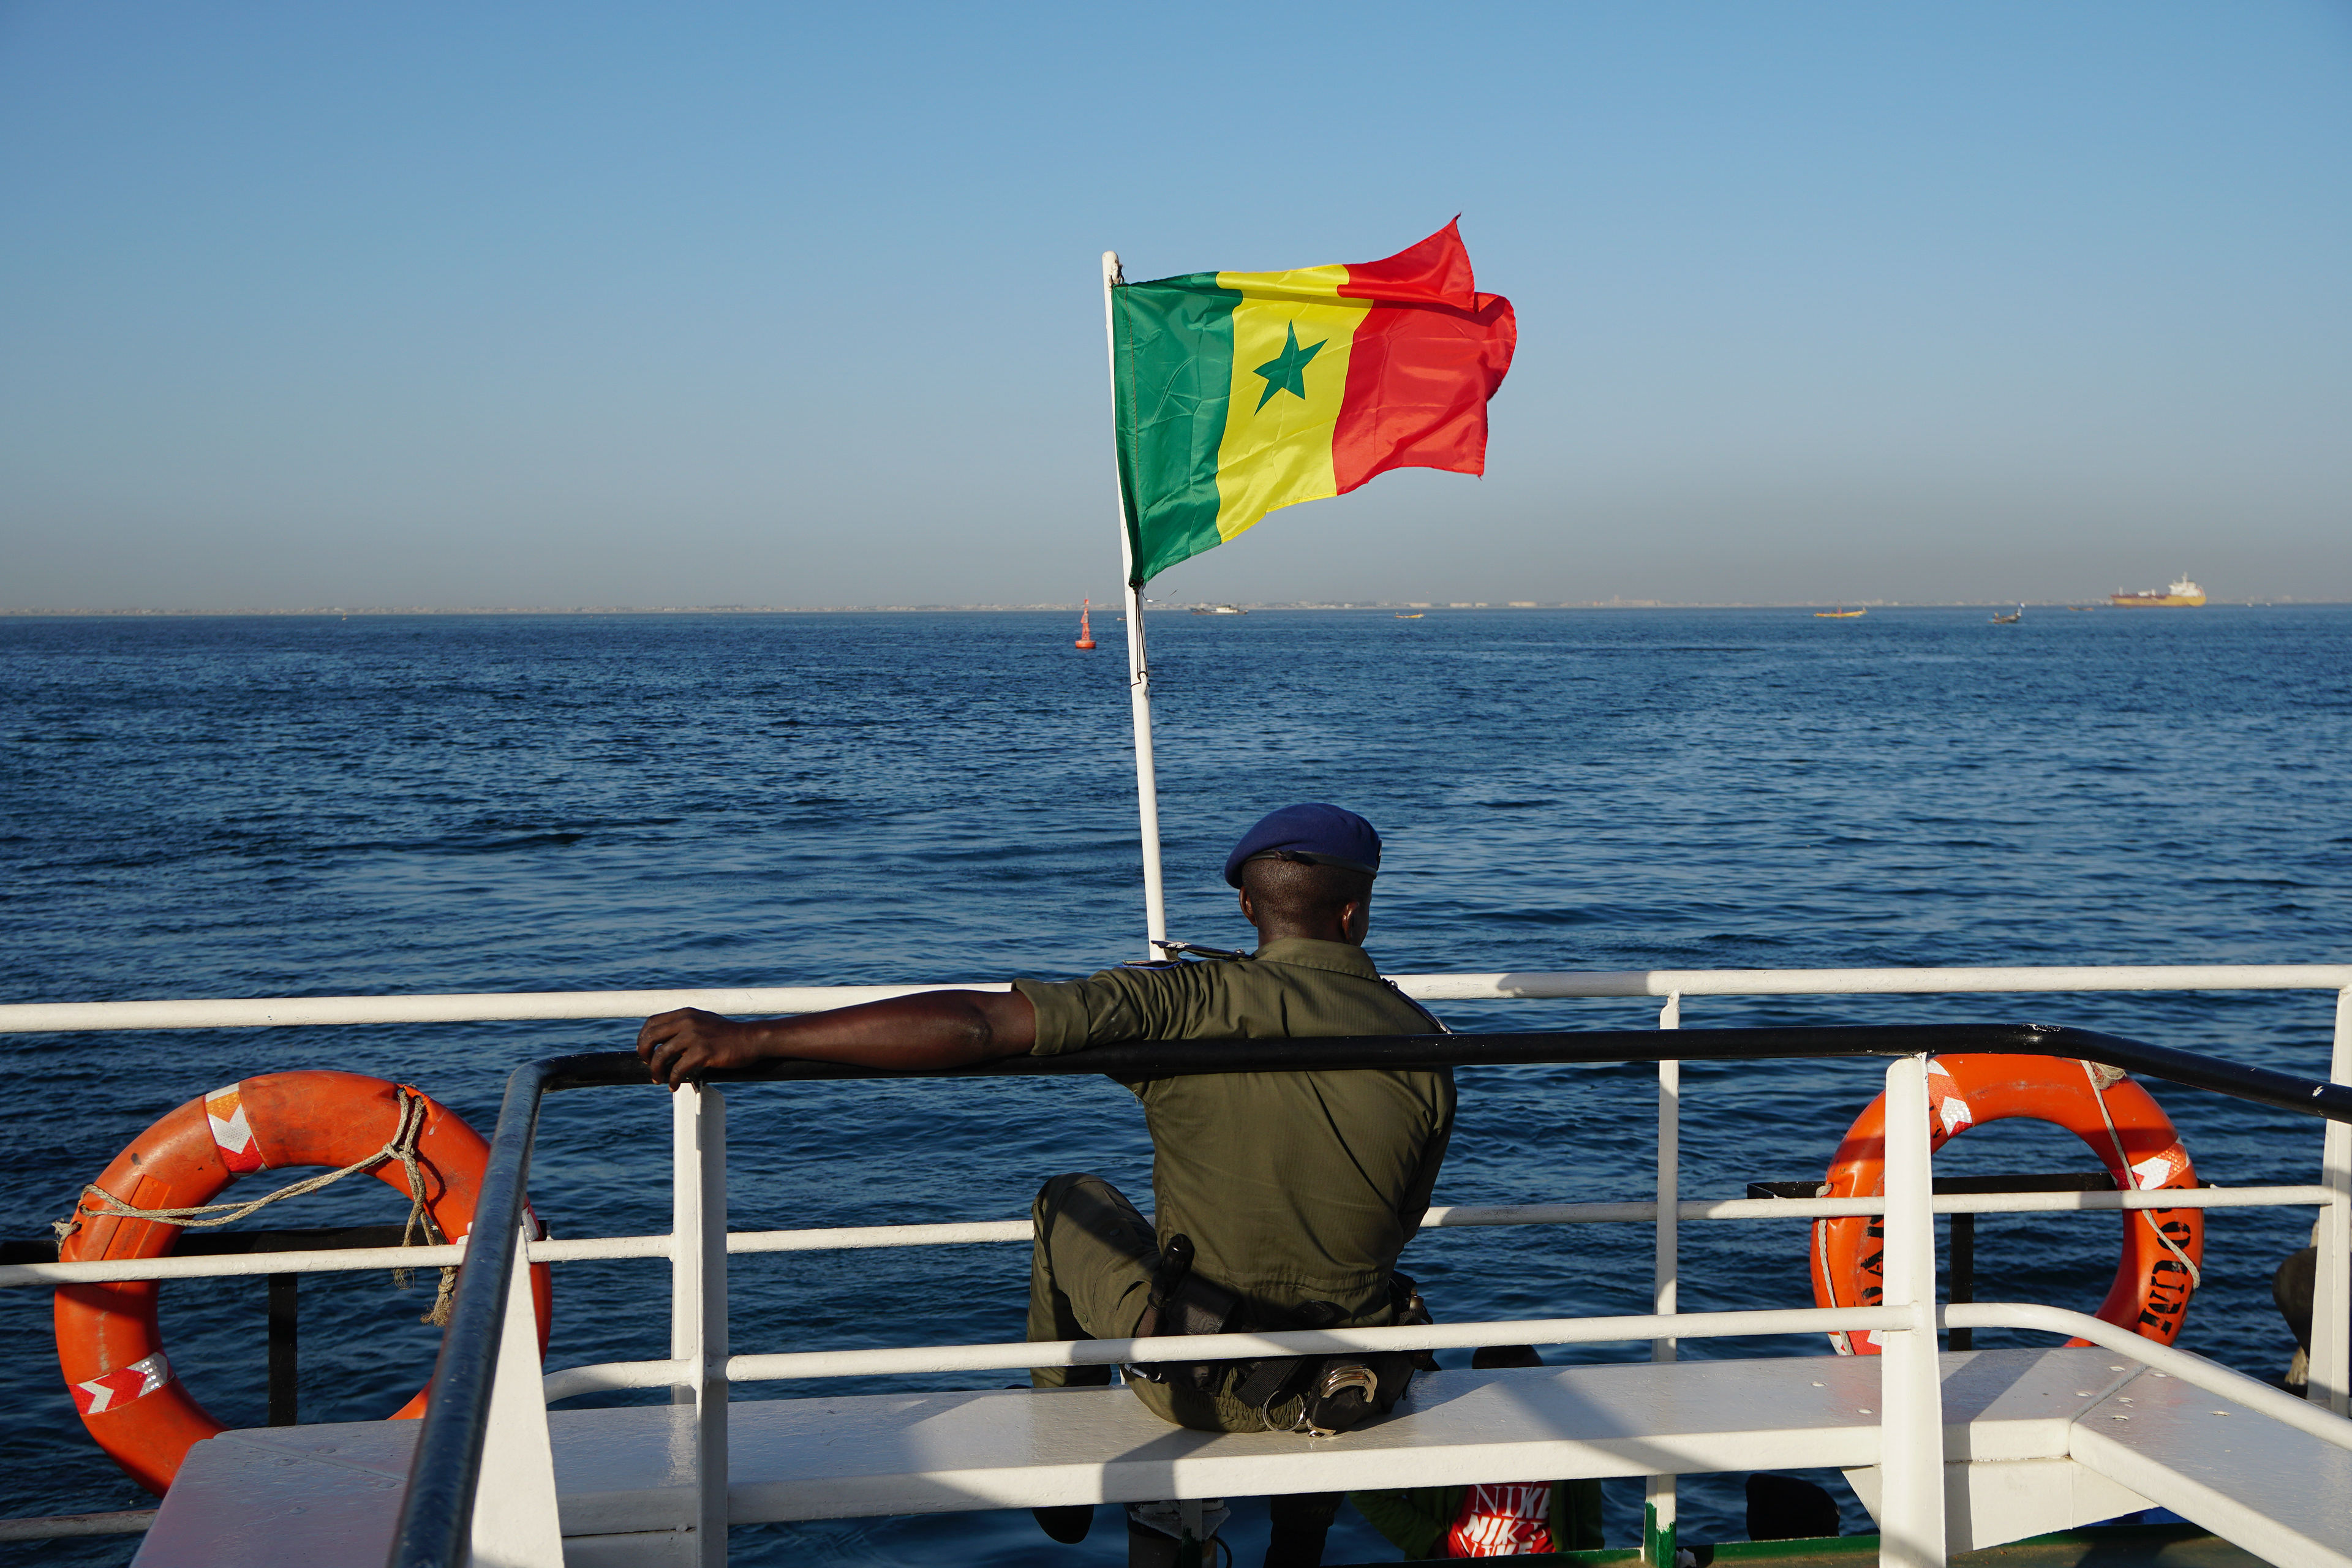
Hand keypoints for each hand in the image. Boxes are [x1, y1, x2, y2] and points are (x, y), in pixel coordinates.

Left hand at [636, 1007, 760, 1088]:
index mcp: (686, 1013)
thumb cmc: (729, 1034)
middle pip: (651, 1037)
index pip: (652, 1022)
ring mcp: (695, 1036)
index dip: (643, 1038)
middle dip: (644, 1054)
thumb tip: (667, 1041)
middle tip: (648, 1065)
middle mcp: (687, 1021)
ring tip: (659, 1079)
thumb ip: (686, 1026)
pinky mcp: (703, 1051)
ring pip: (661, 1055)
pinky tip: (674, 1086)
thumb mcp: (704, 1021)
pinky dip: (672, 1080)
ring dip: (656, 1070)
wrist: (752, 1039)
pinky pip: (678, 1069)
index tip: (645, 1051)